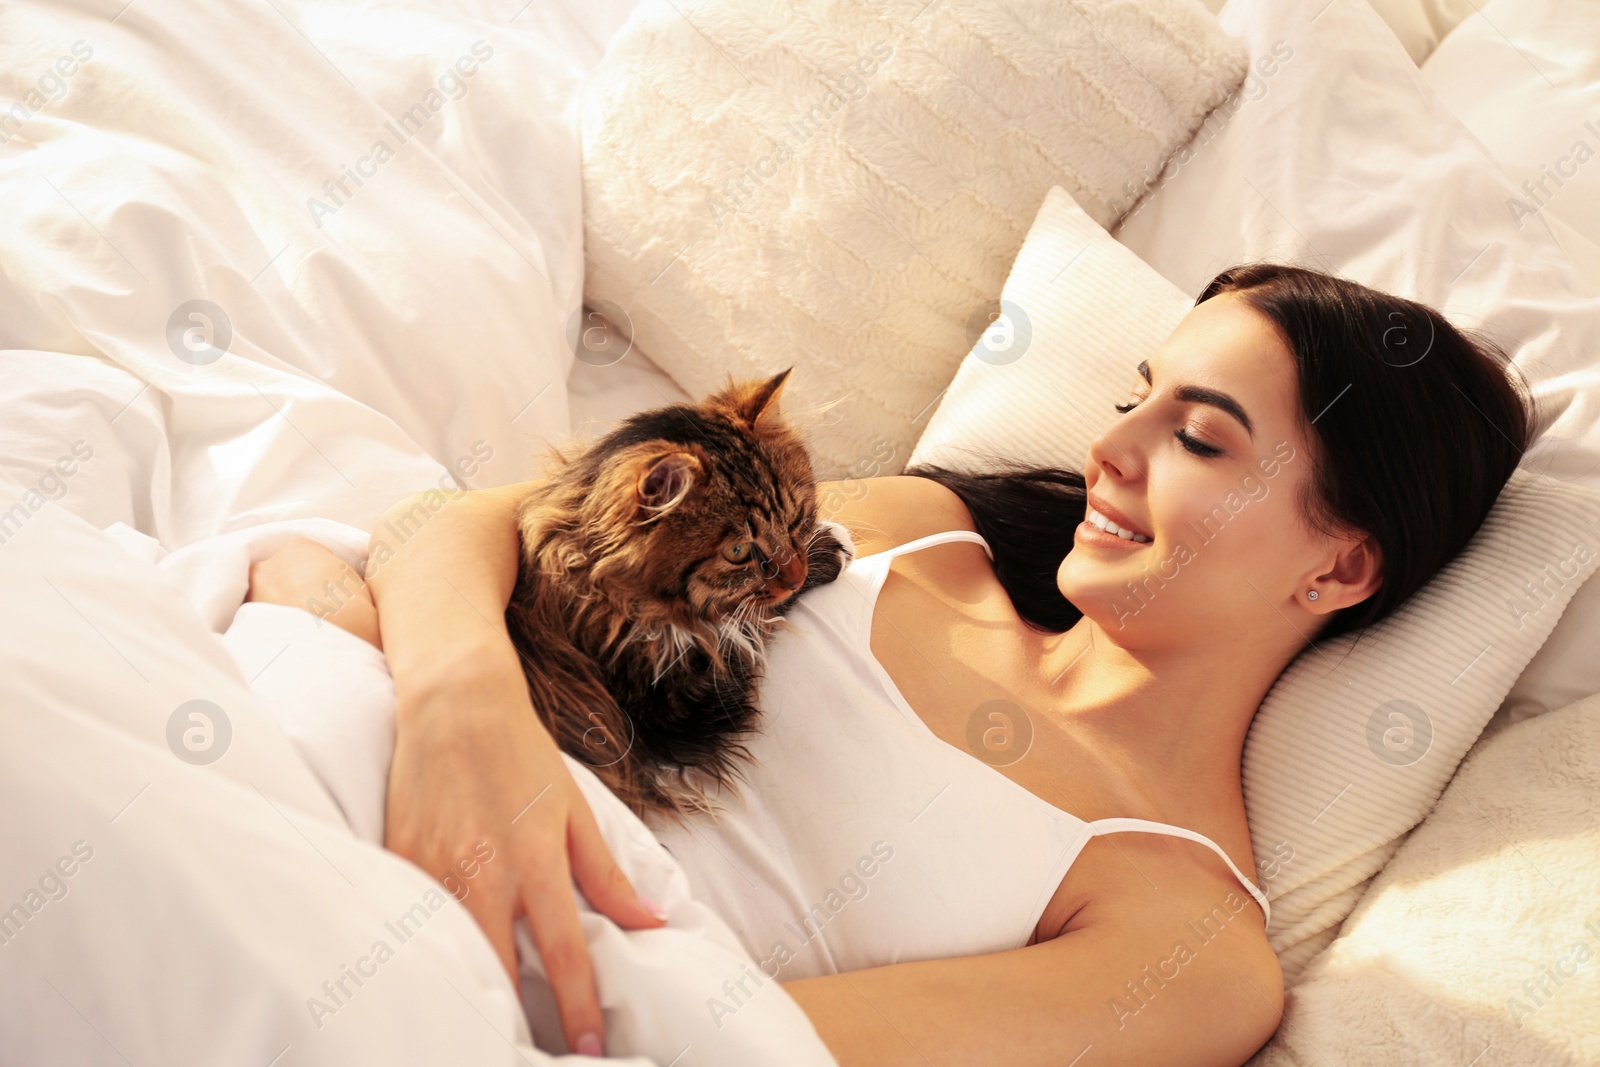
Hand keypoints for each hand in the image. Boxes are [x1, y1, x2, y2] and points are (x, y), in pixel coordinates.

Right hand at [384, 640, 667, 1056]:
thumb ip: (607, 874)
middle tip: (531, 1053)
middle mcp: (484, 870)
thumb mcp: (575, 811)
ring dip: (469, 990)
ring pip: (450, 949)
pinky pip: (413, 920)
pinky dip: (426, 951)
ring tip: (481, 1028)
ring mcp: (434, 867)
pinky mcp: (398, 860)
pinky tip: (435, 976)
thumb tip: (652, 920)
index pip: (563, 950)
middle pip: (498, 966)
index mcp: (536, 860)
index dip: (577, 1006)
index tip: (587, 1050)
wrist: (455, 703)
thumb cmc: (522, 756)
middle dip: (513, 1019)